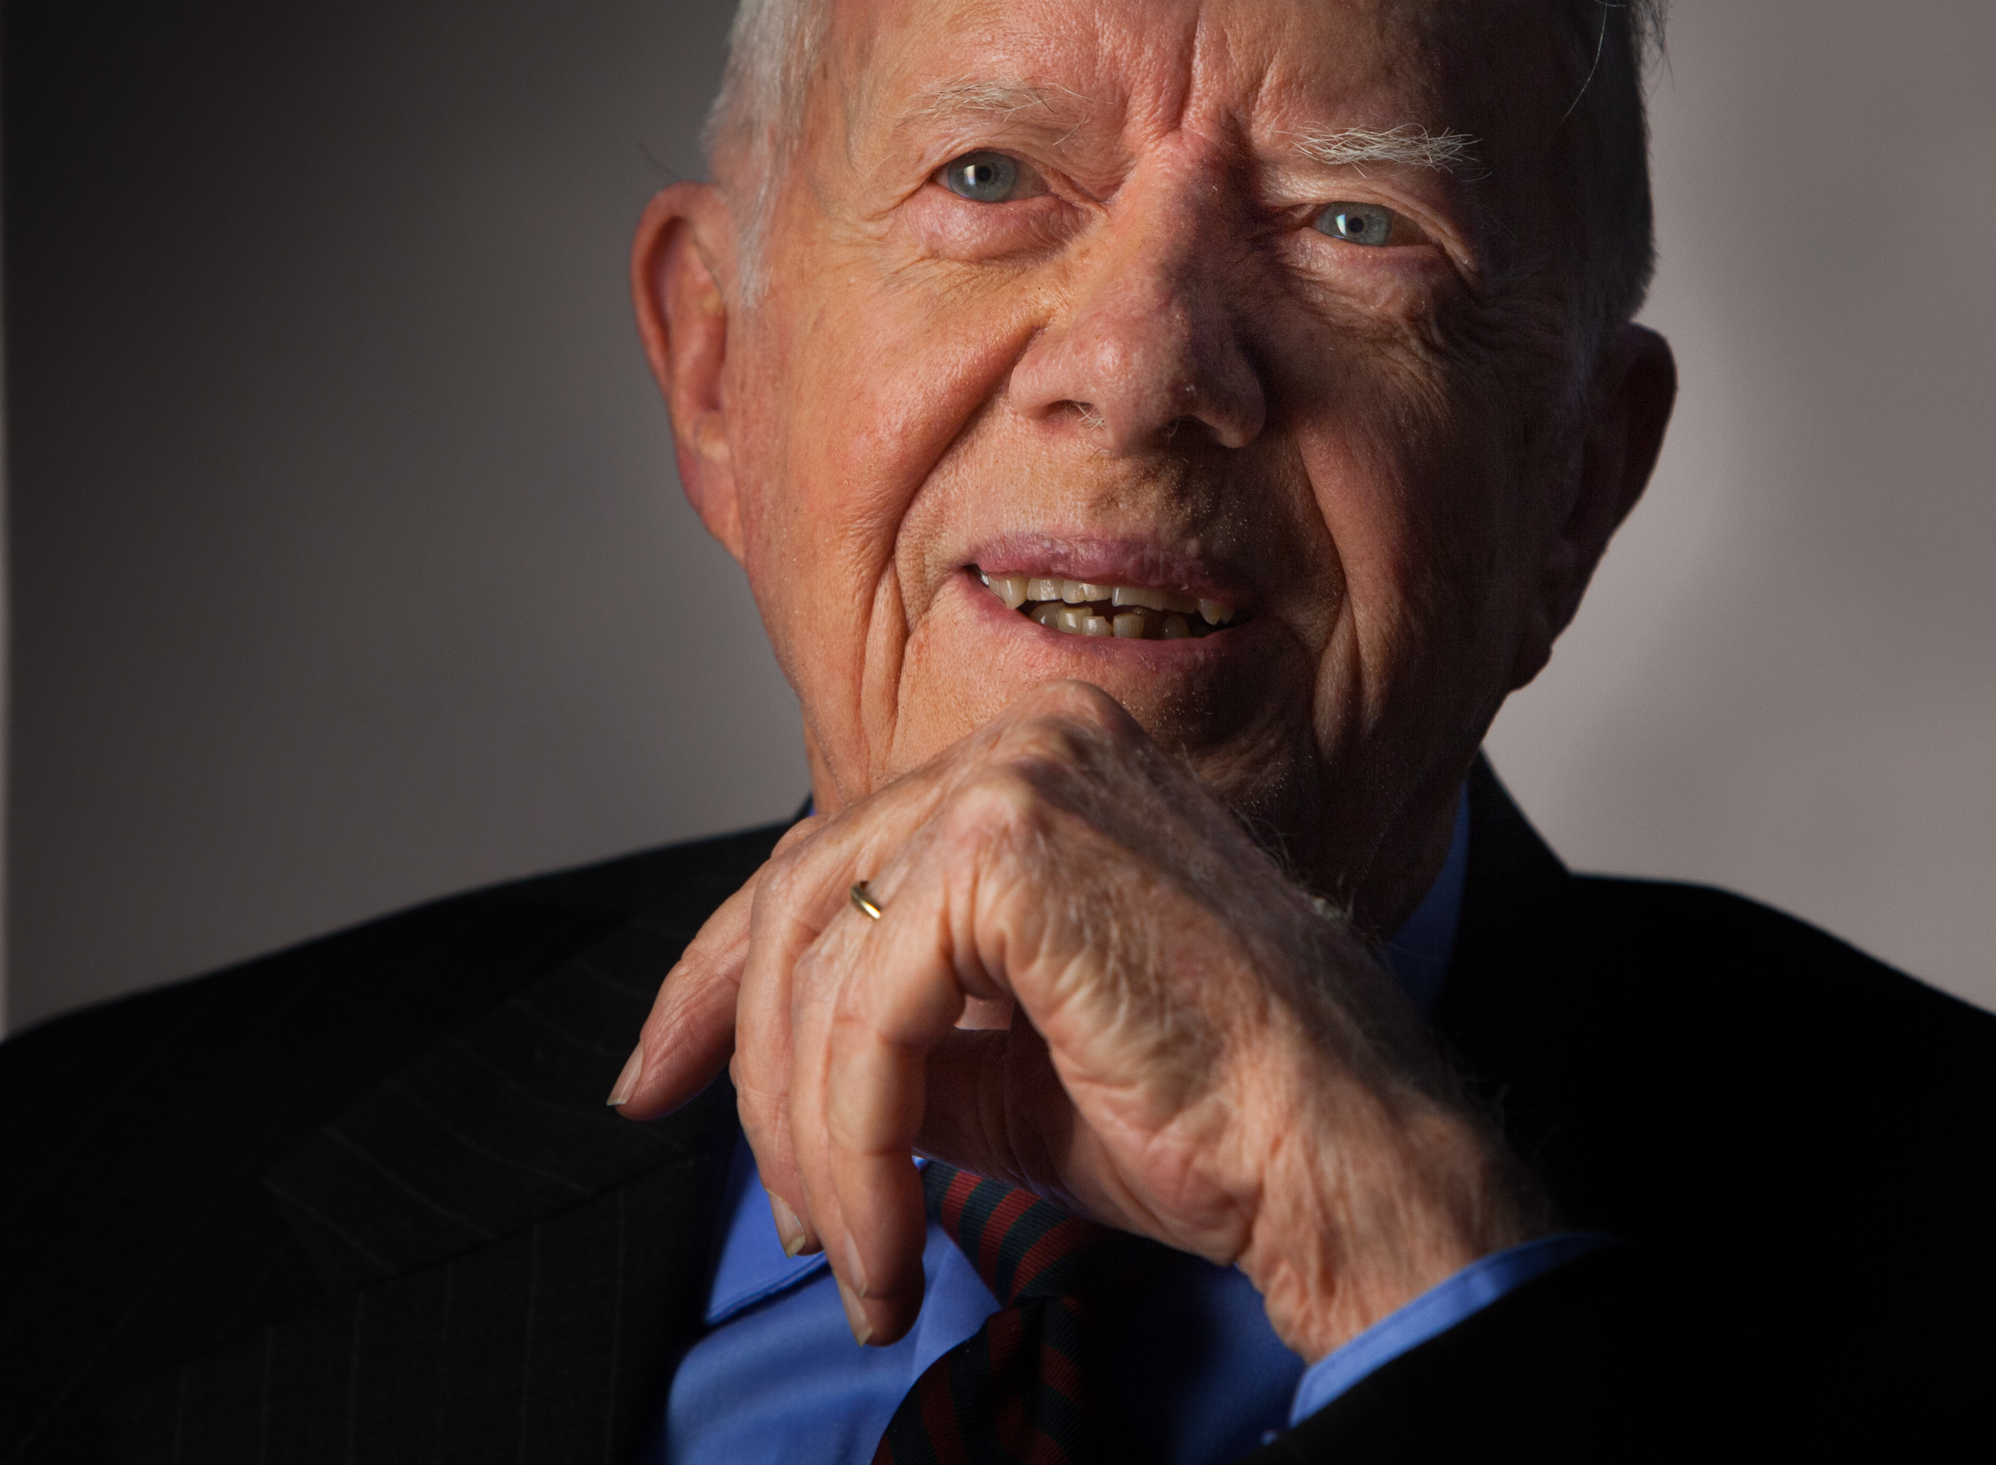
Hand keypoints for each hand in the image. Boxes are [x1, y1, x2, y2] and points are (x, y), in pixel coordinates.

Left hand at [609, 679, 1543, 1358]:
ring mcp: (1022, 777)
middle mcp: (1028, 742)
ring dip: (809, 1137)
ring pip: (820, 962)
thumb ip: (898, 1036)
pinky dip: (851, 1142)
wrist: (1340, 1153)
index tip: (655, 1080)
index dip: (719, 980)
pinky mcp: (1012, 847)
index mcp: (1040, 767)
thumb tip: (775, 1089)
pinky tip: (885, 1237)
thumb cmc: (1209, 1115)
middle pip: (802, 902)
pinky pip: (868, 1013)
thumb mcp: (1006, 1067)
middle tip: (777, 1217)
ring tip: (854, 1253)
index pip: (829, 856)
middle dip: (754, 1075)